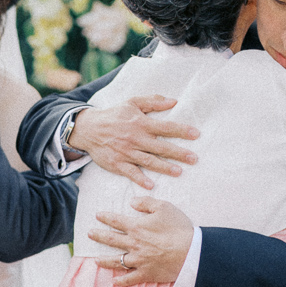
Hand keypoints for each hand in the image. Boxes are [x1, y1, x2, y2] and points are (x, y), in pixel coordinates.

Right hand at [67, 96, 198, 190]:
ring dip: (164, 167)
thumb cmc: (114, 115)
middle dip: (178, 153)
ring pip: (149, 161)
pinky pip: (130, 173)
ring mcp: (126, 152)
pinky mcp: (117, 163)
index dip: (182, 130)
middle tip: (194, 159)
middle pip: (161, 147)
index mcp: (141, 123)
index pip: (166, 127)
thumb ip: (153, 102)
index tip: (196, 134)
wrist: (89, 128)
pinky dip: (140, 179)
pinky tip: (151, 185)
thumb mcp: (132, 102)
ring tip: (179, 172)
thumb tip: (174, 101)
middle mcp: (136, 138)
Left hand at [87, 198, 193, 286]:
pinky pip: (129, 279)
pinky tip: (114, 281)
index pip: (116, 220)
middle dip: (98, 235)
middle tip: (90, 233)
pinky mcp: (146, 274)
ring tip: (96, 260)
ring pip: (116, 261)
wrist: (191, 252)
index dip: (105, 217)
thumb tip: (131, 202)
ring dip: (104, 260)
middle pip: (111, 239)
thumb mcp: (165, 207)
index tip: (97, 215)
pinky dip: (121, 281)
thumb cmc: (179, 228)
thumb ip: (146, 203)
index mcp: (136, 227)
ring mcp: (138, 261)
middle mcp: (133, 244)